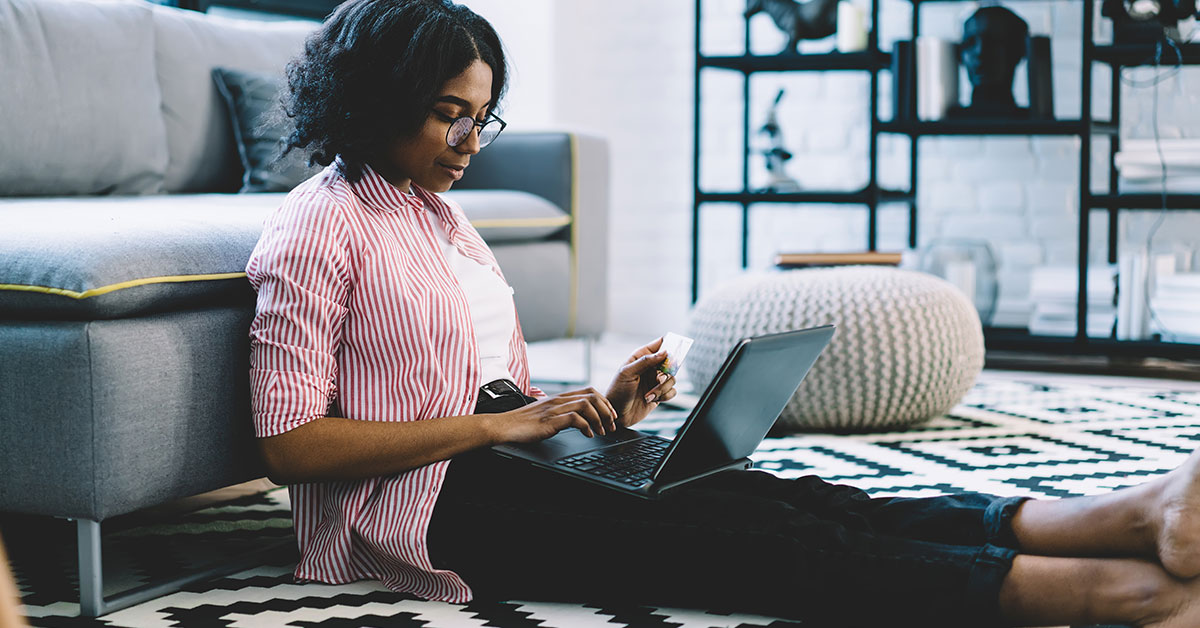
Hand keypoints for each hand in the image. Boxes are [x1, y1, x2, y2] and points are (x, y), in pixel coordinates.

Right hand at [488, 388, 617, 443]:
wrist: (503, 426)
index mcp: (559, 397)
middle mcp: (559, 400)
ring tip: (602, 431)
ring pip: (587, 405)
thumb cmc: (523, 423)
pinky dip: (586, 427)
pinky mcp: (550, 420)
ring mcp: (554, 409)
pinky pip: (575, 418)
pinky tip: (588, 435)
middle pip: (592, 396)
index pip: (589, 391)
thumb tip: (579, 419)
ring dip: (599, 418)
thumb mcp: (546, 414)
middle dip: (607, 410)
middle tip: (612, 425)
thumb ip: (561, 413)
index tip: (611, 415)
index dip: (604, 401)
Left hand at [606, 337, 677, 427]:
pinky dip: (665, 395)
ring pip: (672, 378)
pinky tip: (652, 399)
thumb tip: (664, 352)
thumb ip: (645, 361)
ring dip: (662, 387)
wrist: (617, 415)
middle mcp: (650, 368)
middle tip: (658, 379)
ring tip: (649, 394)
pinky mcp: (660, 394)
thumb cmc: (617, 391)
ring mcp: (655, 381)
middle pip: (669, 363)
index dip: (667, 345)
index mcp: (640, 358)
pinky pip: (672, 391)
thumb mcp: (627, 373)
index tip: (673, 349)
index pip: (657, 345)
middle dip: (666, 372)